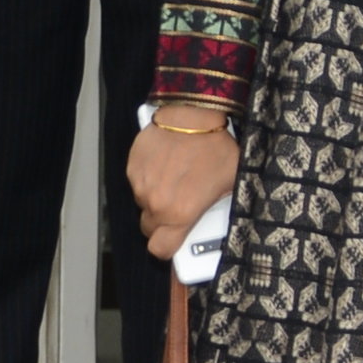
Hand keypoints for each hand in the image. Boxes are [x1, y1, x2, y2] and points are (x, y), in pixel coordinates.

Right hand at [125, 112, 239, 259]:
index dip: (166, 248)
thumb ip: (219, 209)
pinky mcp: (132, 166)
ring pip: (143, 203)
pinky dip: (148, 178)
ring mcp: (141, 184)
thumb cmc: (215, 146)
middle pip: (150, 228)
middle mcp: (156, 203)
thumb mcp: (230, 182)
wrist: (193, 113)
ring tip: (175, 179)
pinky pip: (137, 182)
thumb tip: (215, 223)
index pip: (160, 249)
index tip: (173, 242)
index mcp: (180, 214)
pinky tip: (165, 165)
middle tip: (178, 206)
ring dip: (155, 198)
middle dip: (162, 222)